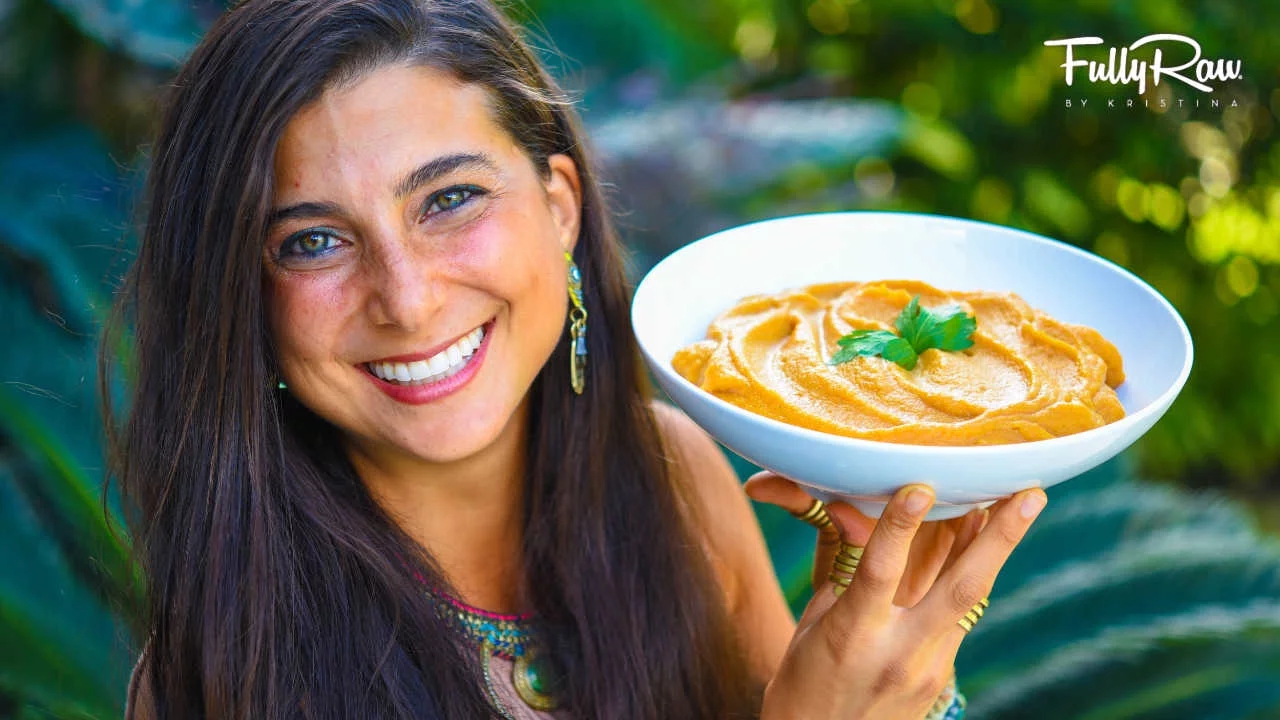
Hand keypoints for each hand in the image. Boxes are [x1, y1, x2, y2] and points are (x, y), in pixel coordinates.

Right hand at [746, 474, 1046, 718]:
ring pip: (971, 599)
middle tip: (1029, 494)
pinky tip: (982, 545)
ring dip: (998, 548)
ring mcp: (927, 670)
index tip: (919, 486)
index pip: (877, 571)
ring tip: (1025, 504)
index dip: (899, 527)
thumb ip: (846, 572)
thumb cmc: (803, 683)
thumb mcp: (812, 624)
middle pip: (959, 588)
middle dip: (999, 537)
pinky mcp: (941, 680)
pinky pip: (961, 617)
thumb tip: (863, 512)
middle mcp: (897, 653)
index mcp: (851, 636)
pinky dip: (971, 575)